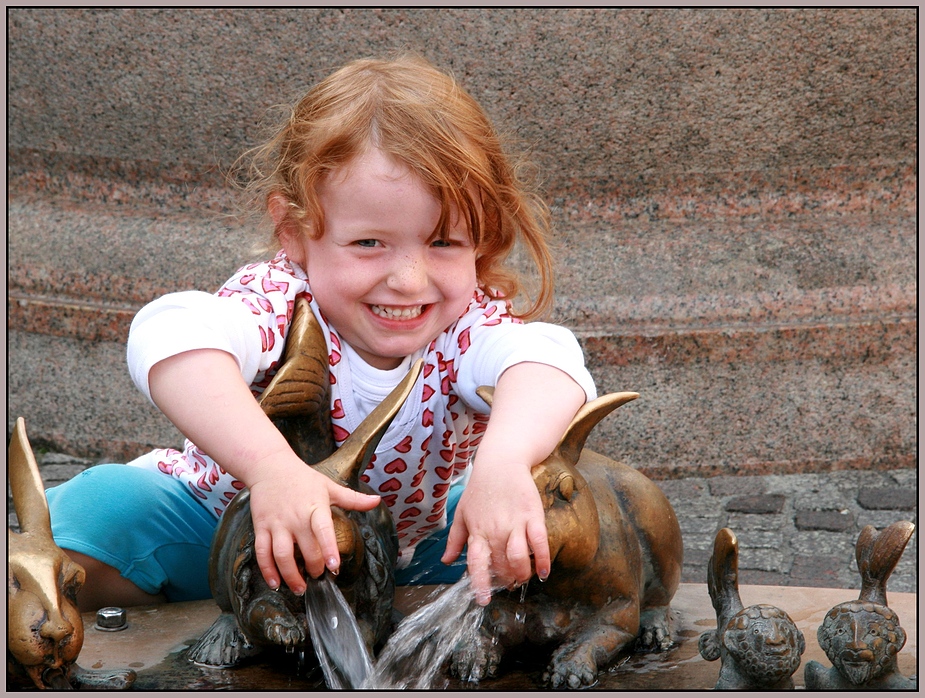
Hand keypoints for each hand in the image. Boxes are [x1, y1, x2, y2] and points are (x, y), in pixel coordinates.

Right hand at [248, 457, 380, 593]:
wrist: (270, 467)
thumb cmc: (303, 478)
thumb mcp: (329, 486)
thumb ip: (353, 499)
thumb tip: (377, 501)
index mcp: (315, 507)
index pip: (323, 530)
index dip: (328, 548)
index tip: (333, 566)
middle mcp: (295, 518)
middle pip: (305, 549)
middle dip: (313, 568)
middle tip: (318, 577)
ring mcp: (277, 524)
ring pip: (281, 555)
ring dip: (290, 575)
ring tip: (299, 588)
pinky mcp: (261, 527)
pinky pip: (262, 552)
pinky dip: (267, 570)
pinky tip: (274, 582)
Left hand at [442, 464, 549, 605]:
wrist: (501, 462)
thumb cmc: (480, 488)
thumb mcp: (462, 513)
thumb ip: (455, 539)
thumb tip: (447, 561)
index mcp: (477, 531)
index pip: (477, 563)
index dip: (480, 583)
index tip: (484, 600)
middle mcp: (496, 530)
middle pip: (502, 566)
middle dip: (506, 580)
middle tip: (509, 583)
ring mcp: (516, 523)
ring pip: (520, 558)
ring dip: (522, 573)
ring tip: (523, 577)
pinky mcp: (533, 516)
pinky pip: (540, 542)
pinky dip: (544, 560)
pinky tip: (544, 572)